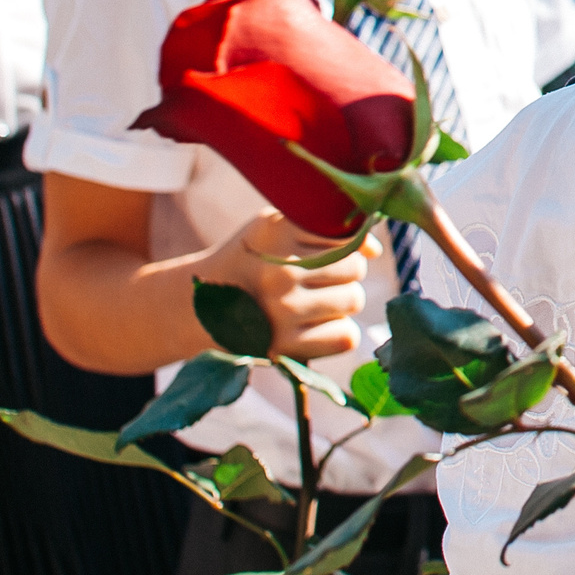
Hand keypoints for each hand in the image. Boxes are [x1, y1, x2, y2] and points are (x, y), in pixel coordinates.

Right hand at [195, 211, 383, 360]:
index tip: (330, 253)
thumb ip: (324, 228)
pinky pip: (346, 336)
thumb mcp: (273, 227)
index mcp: (276, 234)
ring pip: (354, 301)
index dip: (347, 245)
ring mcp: (282, 313)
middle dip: (346, 274)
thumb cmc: (251, 260)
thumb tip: (376, 249)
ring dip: (342, 302)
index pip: (347, 236)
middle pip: (355, 269)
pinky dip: (339, 332)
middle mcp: (279, 274)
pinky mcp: (286, 347)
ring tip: (314, 302)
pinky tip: (316, 326)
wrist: (199, 306)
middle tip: (318, 281)